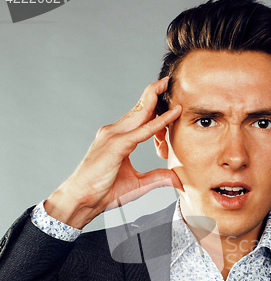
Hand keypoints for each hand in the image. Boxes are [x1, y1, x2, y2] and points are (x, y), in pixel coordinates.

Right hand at [45, 78, 182, 228]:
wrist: (81, 200)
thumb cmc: (103, 192)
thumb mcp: (138, 184)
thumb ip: (158, 178)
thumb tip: (178, 179)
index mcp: (117, 139)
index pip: (138, 118)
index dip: (152, 107)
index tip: (167, 99)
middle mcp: (114, 132)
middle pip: (138, 108)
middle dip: (153, 93)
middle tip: (168, 80)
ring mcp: (113, 137)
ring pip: (139, 114)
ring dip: (154, 99)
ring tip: (167, 86)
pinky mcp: (115, 146)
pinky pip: (141, 131)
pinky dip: (157, 122)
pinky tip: (171, 115)